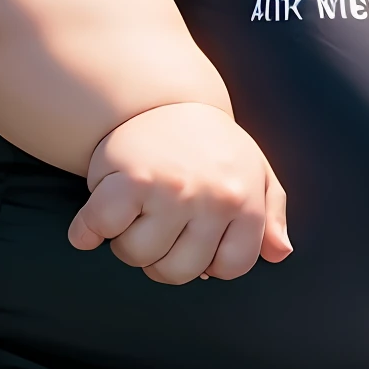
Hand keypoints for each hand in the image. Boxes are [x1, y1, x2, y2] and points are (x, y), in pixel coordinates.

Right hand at [69, 103, 291, 284]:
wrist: (164, 98)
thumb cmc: (211, 145)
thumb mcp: (255, 171)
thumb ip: (271, 214)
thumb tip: (281, 253)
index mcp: (245, 201)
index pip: (230, 268)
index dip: (208, 261)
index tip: (194, 237)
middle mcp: (213, 199)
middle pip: (177, 271)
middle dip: (160, 257)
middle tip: (156, 224)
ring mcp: (173, 190)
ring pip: (137, 255)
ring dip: (125, 241)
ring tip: (133, 211)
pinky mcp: (131, 180)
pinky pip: (102, 228)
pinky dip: (87, 231)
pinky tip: (91, 224)